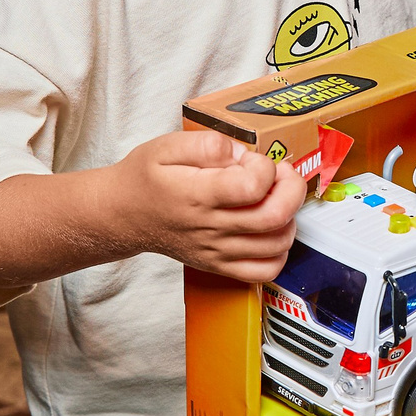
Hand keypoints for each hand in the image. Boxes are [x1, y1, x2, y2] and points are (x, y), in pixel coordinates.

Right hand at [108, 130, 309, 281]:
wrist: (124, 215)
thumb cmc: (146, 179)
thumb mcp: (167, 146)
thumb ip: (207, 144)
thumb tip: (240, 154)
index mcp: (198, 194)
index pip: (253, 186)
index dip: (265, 166)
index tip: (255, 160)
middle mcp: (211, 227)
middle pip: (275, 216)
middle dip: (291, 188)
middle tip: (281, 175)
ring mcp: (217, 251)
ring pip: (277, 244)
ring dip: (289, 217)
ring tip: (275, 199)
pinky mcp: (220, 266)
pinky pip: (265, 271)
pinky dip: (280, 252)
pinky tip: (270, 230)